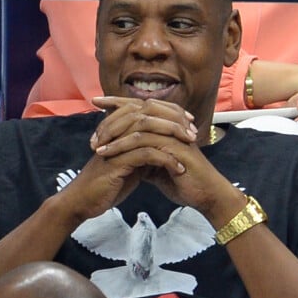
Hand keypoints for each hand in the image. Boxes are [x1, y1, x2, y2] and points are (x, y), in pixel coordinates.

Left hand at [90, 97, 240, 221]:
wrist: (205, 195)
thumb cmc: (183, 180)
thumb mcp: (156, 165)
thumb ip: (142, 154)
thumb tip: (124, 152)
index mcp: (166, 123)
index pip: (139, 105)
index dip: (117, 101)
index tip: (96, 102)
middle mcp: (169, 123)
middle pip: (136, 108)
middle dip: (110, 115)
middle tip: (92, 132)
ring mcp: (173, 132)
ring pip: (137, 123)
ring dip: (113, 134)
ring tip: (95, 147)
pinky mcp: (173, 146)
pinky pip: (143, 141)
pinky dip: (122, 146)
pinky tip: (109, 154)